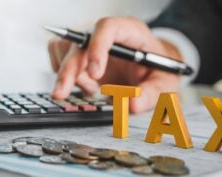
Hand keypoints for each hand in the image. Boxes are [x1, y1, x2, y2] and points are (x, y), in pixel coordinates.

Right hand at [48, 17, 181, 112]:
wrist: (150, 67)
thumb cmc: (157, 70)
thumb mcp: (163, 83)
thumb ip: (151, 94)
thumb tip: (131, 105)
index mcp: (129, 32)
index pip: (107, 27)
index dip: (97, 47)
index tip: (96, 74)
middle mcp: (106, 34)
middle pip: (79, 42)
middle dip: (69, 70)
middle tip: (62, 94)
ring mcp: (90, 42)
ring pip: (64, 48)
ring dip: (69, 73)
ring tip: (91, 89)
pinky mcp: (80, 52)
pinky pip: (58, 55)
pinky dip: (64, 73)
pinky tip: (84, 85)